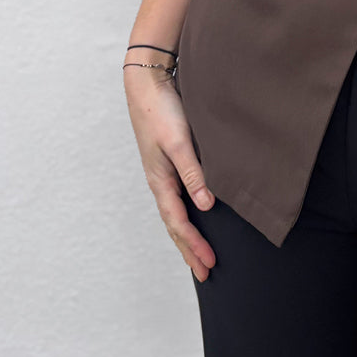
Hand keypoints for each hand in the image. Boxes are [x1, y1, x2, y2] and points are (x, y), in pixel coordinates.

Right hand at [123, 66, 217, 280]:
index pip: (178, 223)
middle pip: (175, 225)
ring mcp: (163, 172)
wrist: (147, 83)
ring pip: (175, 213)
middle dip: (189, 250)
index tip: (209, 264)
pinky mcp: (169, 161)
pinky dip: (186, 214)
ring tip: (199, 254)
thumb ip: (193, 173)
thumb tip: (206, 206)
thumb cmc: (162, 111)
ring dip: (187, 236)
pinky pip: (178, 197)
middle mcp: (160, 181)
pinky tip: (197, 214)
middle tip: (205, 273)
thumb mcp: (179, 143)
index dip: (194, 245)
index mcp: (160, 181)